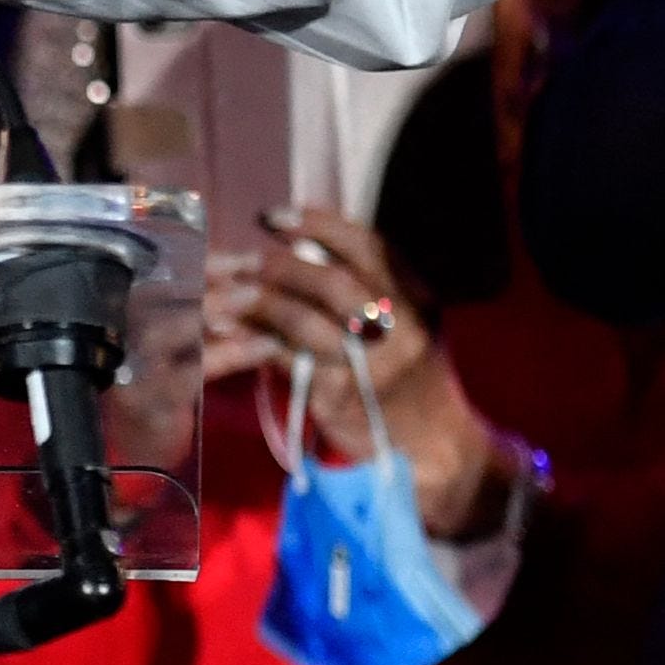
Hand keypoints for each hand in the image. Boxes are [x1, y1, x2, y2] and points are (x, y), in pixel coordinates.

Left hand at [209, 203, 505, 539]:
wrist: (438, 448)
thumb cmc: (414, 379)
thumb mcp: (408, 324)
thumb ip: (369, 288)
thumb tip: (301, 250)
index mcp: (416, 298)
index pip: (367, 245)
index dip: (317, 224)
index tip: (275, 216)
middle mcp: (401, 326)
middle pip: (331, 279)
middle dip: (280, 265)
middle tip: (246, 259)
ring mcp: (372, 364)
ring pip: (304, 319)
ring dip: (259, 303)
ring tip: (226, 293)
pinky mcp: (342, 396)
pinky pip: (290, 360)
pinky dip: (256, 343)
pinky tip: (231, 333)